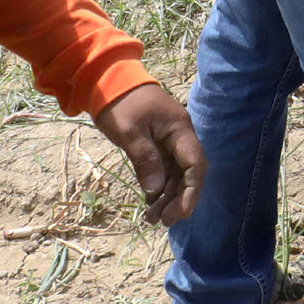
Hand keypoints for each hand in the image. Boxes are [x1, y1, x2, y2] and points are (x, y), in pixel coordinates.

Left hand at [91, 83, 205, 224]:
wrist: (108, 82)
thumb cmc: (120, 104)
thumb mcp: (130, 132)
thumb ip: (145, 160)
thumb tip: (155, 190)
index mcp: (179, 130)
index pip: (195, 165)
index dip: (192, 191)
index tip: (181, 213)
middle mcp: (179, 137)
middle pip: (187, 173)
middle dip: (178, 199)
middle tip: (163, 221)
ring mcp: (169, 141)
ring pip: (175, 175)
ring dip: (167, 196)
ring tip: (152, 218)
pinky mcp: (157, 145)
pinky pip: (163, 170)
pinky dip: (158, 187)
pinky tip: (149, 202)